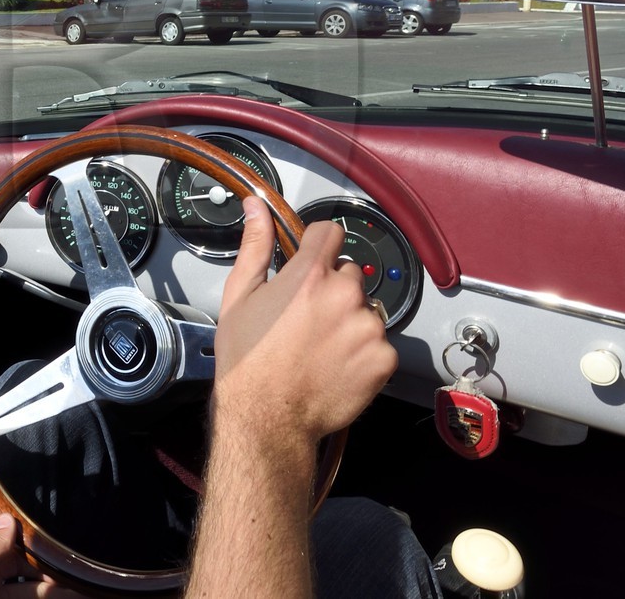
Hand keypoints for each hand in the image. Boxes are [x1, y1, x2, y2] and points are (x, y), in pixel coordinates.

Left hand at [0, 514, 83, 598]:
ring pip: (30, 597)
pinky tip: (63, 598)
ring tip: (83, 595)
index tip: (66, 555)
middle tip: (82, 584)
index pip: (15, 556)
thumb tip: (9, 517)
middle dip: (54, 581)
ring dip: (54, 595)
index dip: (39, 556)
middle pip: (28, 582)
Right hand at [213, 197, 397, 442]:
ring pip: (365, 310)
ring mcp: (369, 328)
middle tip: (307, 320)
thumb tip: (256, 207)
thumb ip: (255, 246)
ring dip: (350, 322)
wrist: (267, 418)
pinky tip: (336, 366)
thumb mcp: (239, 297)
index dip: (317, 247)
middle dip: (332, 290)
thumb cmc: (247, 360)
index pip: (330, 233)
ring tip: (321, 347)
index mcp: (309, 275)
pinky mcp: (384, 359)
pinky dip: (363, 353)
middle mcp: (345, 295)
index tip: (310, 265)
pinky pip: (379, 343)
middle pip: (349, 274)